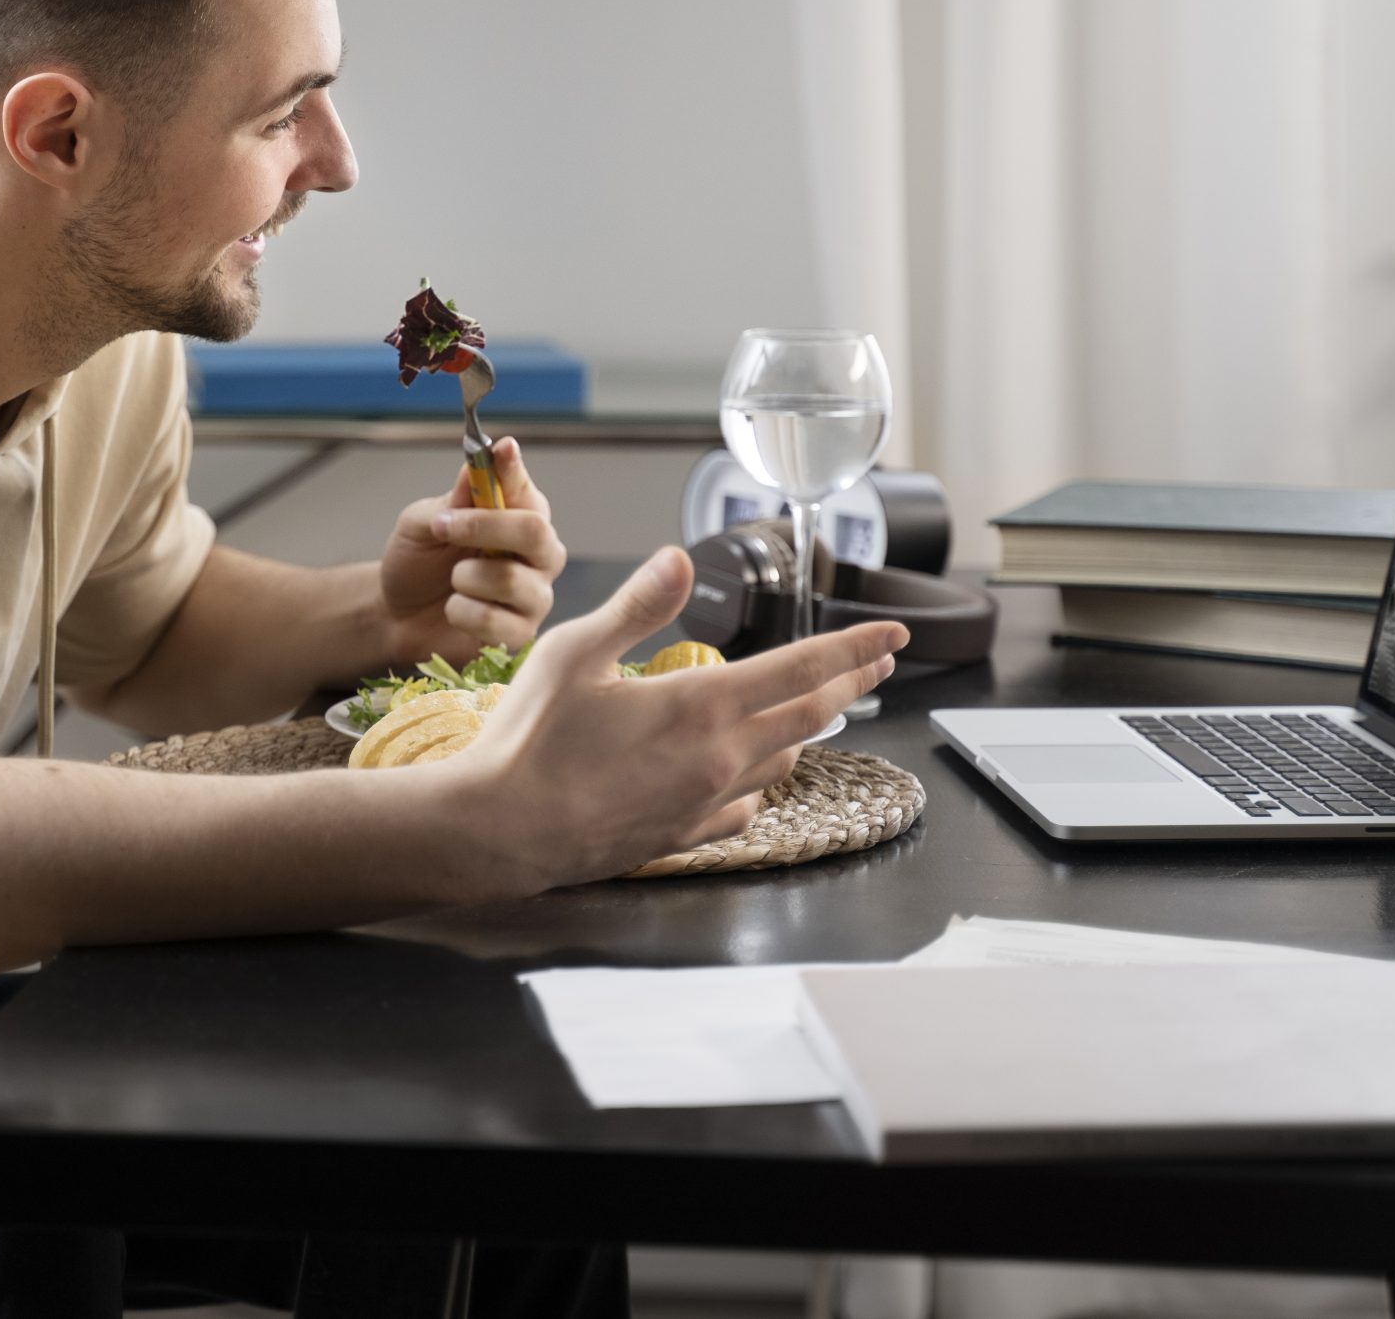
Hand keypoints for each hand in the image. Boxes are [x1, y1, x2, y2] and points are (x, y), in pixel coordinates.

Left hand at [378, 436, 567, 662]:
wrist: (397, 613)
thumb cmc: (419, 560)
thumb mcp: (423, 522)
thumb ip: (454, 499)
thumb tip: (481, 460)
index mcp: (520, 515)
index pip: (525, 486)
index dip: (513, 469)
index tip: (502, 450)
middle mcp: (539, 552)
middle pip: (536, 532)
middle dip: (484, 527)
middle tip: (442, 527)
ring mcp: (535, 594)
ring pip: (510, 579)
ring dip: (464, 577)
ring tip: (452, 581)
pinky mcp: (522, 633)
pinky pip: (495, 621)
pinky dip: (462, 612)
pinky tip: (456, 609)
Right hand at [445, 546, 907, 890]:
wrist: (501, 831)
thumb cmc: (530, 740)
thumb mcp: (576, 652)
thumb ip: (638, 605)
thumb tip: (680, 559)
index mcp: (701, 703)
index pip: (802, 668)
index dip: (853, 647)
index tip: (892, 634)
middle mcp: (719, 757)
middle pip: (811, 714)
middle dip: (850, 681)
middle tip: (878, 661)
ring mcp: (707, 802)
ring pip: (784, 758)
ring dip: (808, 726)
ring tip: (819, 705)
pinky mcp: (686, 835)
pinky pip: (747, 804)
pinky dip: (761, 778)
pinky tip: (751, 772)